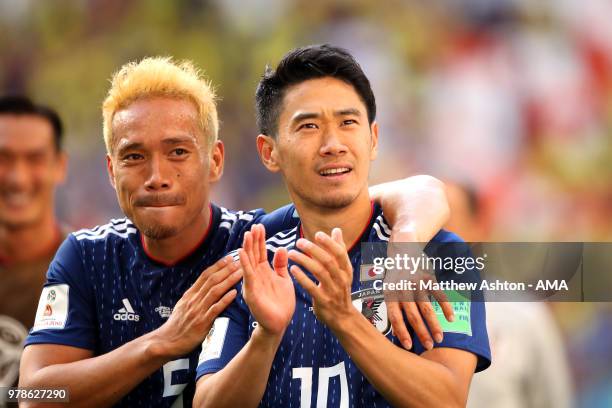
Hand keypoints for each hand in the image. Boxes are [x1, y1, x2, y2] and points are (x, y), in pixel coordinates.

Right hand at [154, 255, 241, 356]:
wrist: (167, 341)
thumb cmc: (177, 325)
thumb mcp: (182, 306)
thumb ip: (193, 296)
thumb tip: (203, 286)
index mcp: (190, 294)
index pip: (205, 276)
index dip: (218, 266)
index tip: (229, 258)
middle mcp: (194, 299)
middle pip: (212, 280)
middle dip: (227, 269)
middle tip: (240, 261)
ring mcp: (198, 310)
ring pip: (215, 291)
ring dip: (229, 280)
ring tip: (241, 273)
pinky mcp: (202, 322)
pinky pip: (216, 308)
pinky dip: (225, 300)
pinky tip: (234, 293)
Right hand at [240, 224, 294, 336]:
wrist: (279, 324)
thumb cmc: (281, 303)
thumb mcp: (284, 279)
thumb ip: (280, 265)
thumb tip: (281, 248)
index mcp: (264, 272)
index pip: (260, 252)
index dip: (260, 239)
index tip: (260, 226)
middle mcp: (256, 275)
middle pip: (253, 254)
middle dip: (254, 240)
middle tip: (254, 226)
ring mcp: (252, 283)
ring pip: (248, 262)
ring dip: (247, 248)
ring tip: (247, 235)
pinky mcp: (251, 292)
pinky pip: (248, 276)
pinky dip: (245, 264)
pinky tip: (242, 253)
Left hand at [288, 228, 356, 330]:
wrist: (343, 317)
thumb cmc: (340, 289)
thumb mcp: (343, 271)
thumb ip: (339, 250)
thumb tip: (337, 230)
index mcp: (346, 270)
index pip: (340, 253)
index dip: (329, 243)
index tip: (317, 234)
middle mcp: (341, 279)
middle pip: (328, 261)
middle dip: (313, 249)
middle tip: (299, 242)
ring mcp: (333, 291)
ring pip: (319, 272)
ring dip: (305, 261)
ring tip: (292, 253)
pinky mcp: (323, 301)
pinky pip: (311, 287)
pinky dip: (302, 277)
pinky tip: (292, 269)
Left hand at [384, 230, 454, 349]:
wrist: (403, 248)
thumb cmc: (396, 276)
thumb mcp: (389, 289)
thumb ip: (393, 308)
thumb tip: (396, 332)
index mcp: (391, 294)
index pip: (395, 317)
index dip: (401, 332)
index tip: (408, 346)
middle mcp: (403, 289)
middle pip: (413, 316)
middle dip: (421, 333)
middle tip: (429, 346)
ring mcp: (416, 283)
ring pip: (427, 308)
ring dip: (434, 325)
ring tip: (440, 338)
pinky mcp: (429, 277)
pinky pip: (439, 295)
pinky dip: (446, 307)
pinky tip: (451, 319)